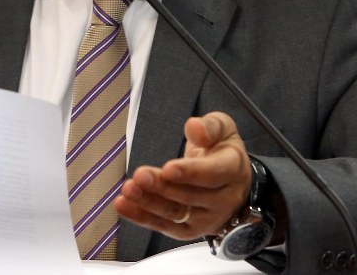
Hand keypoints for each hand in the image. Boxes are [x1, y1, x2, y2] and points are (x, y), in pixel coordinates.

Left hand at [114, 112, 250, 239]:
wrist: (232, 183)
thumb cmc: (223, 152)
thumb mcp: (223, 129)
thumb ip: (210, 126)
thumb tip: (195, 128)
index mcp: (233, 170)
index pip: (213, 174)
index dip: (189, 173)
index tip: (168, 168)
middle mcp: (223, 199)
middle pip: (190, 196)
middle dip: (163, 187)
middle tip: (141, 175)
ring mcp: (207, 218)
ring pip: (176, 213)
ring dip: (148, 202)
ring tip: (128, 189)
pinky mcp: (190, 230)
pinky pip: (164, 226)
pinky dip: (141, 217)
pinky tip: (124, 205)